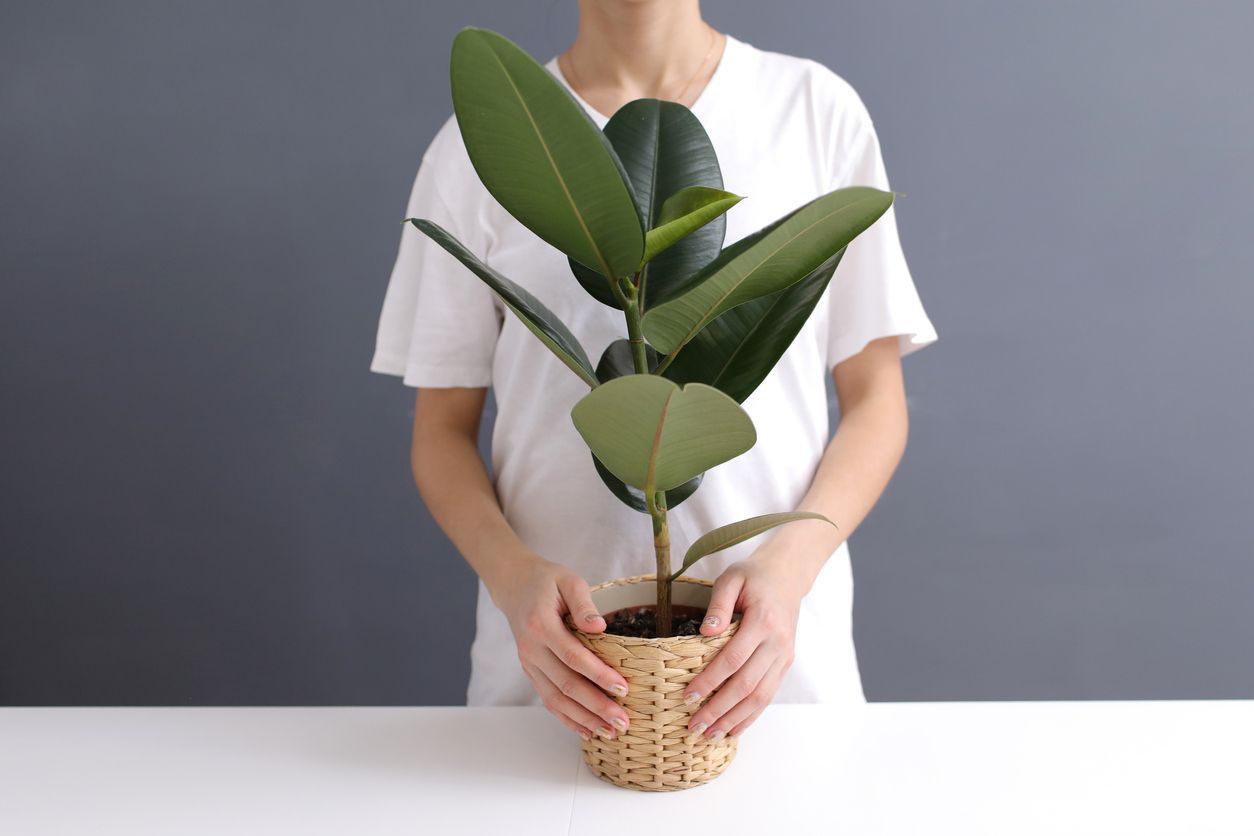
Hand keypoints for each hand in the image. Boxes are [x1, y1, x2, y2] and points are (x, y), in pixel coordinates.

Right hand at [491, 553, 631, 741]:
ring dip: (583, 719)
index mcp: (541, 625)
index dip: (598, 675)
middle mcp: (531, 649)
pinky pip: (548, 699)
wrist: (514, 585)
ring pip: (555, 699)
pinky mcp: (531, 671)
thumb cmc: (546, 581)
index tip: (623, 688)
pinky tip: (587, 730)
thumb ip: (584, 604)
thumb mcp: (568, 581)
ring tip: (610, 732)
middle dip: (596, 706)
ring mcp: (529, 663)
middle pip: (565, 685)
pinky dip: (567, 718)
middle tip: (622, 721)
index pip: (573, 656)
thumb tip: (600, 628)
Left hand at [682, 556, 806, 739]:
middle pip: (746, 684)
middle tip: (694, 727)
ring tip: (710, 736)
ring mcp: (784, 656)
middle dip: (719, 709)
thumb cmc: (753, 576)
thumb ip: (718, 604)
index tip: (688, 696)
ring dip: (735, 719)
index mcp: (763, 621)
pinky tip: (734, 730)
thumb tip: (704, 632)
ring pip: (760, 696)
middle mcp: (777, 643)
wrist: (787, 575)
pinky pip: (769, 694)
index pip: (733, 658)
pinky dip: (752, 715)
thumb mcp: (731, 578)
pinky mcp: (785, 663)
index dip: (710, 680)